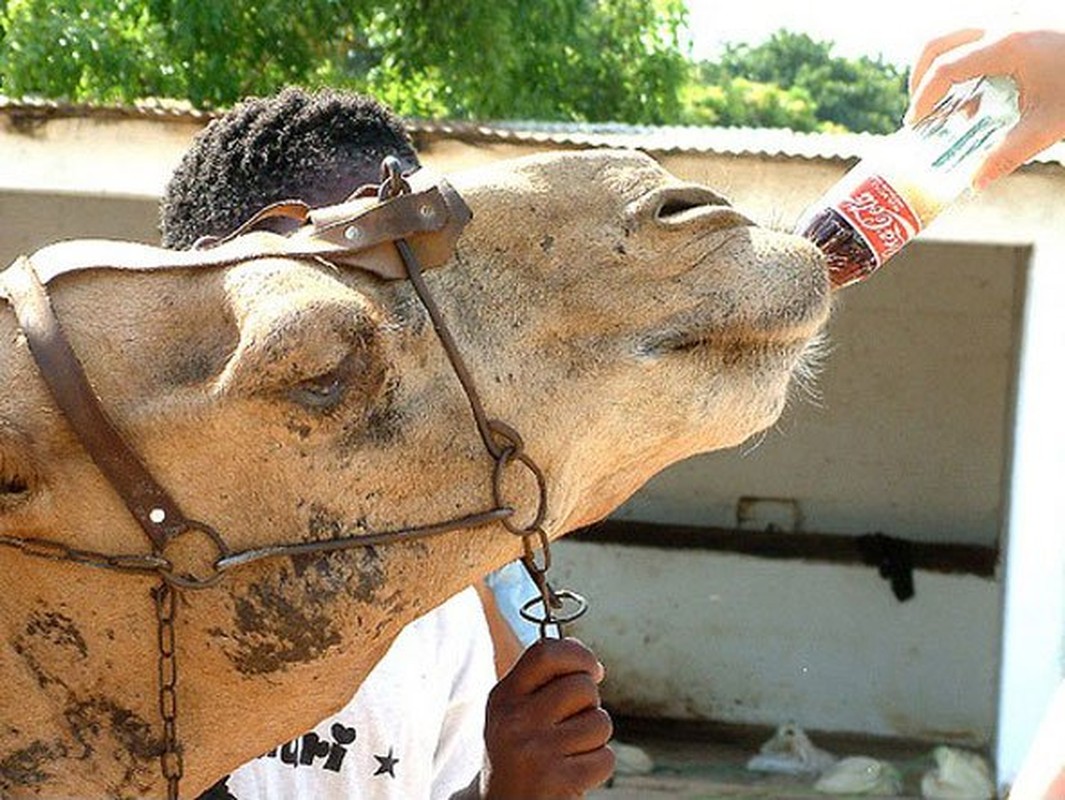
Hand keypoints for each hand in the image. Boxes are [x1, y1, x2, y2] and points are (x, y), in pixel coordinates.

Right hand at [482, 637, 613, 799]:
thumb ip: (544, 681)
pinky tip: (574, 773)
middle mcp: (515, 721)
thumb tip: (589, 661)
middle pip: (583, 687)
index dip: (578, 655)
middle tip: (573, 723)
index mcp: (503, 698)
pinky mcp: (557, 781)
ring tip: (571, 751)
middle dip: (590, 703)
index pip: (545, 654)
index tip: (592, 670)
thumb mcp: (515, 713)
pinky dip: (598, 766)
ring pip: (599, 723)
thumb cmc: (518, 755)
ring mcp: (535, 751)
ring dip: (595, 738)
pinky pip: (605, 757)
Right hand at [906, 27, 1064, 187]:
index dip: (923, 98)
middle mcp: (1004, 22)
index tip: (916, 124)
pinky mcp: (1023, 22)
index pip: (945, 68)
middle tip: (920, 109)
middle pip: (938, 42)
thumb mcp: (1049, 124)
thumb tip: (975, 183)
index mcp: (1007, 44)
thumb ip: (1008, 154)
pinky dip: (964, 59)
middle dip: (920, 76)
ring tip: (946, 100)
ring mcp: (1013, 17)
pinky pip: (977, 35)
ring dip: (940, 65)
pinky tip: (978, 90)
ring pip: (954, 33)